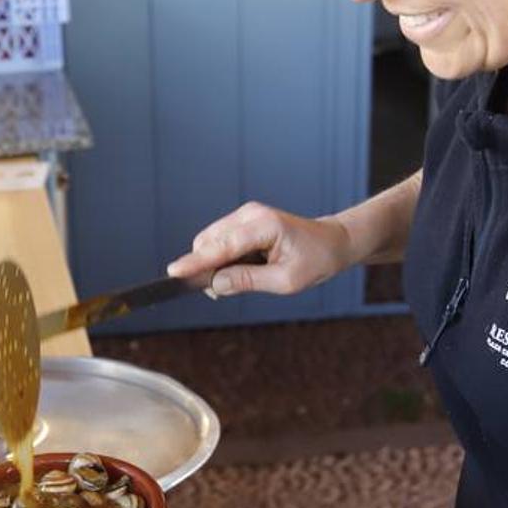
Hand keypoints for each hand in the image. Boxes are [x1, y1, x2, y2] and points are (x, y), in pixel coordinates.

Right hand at [167, 202, 352, 296]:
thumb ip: (248, 281)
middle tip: (219, 293)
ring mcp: (245, 215)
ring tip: (235, 282)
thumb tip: (215, 284)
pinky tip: (237, 270)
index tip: (174, 272)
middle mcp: (250, 214)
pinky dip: (220, 258)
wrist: (333, 242)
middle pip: (209, 242)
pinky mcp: (243, 220)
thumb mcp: (286, 281)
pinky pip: (220, 240)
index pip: (222, 246)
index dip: (196, 262)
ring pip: (210, 241)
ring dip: (212, 264)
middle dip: (204, 268)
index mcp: (264, 226)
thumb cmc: (315, 260)